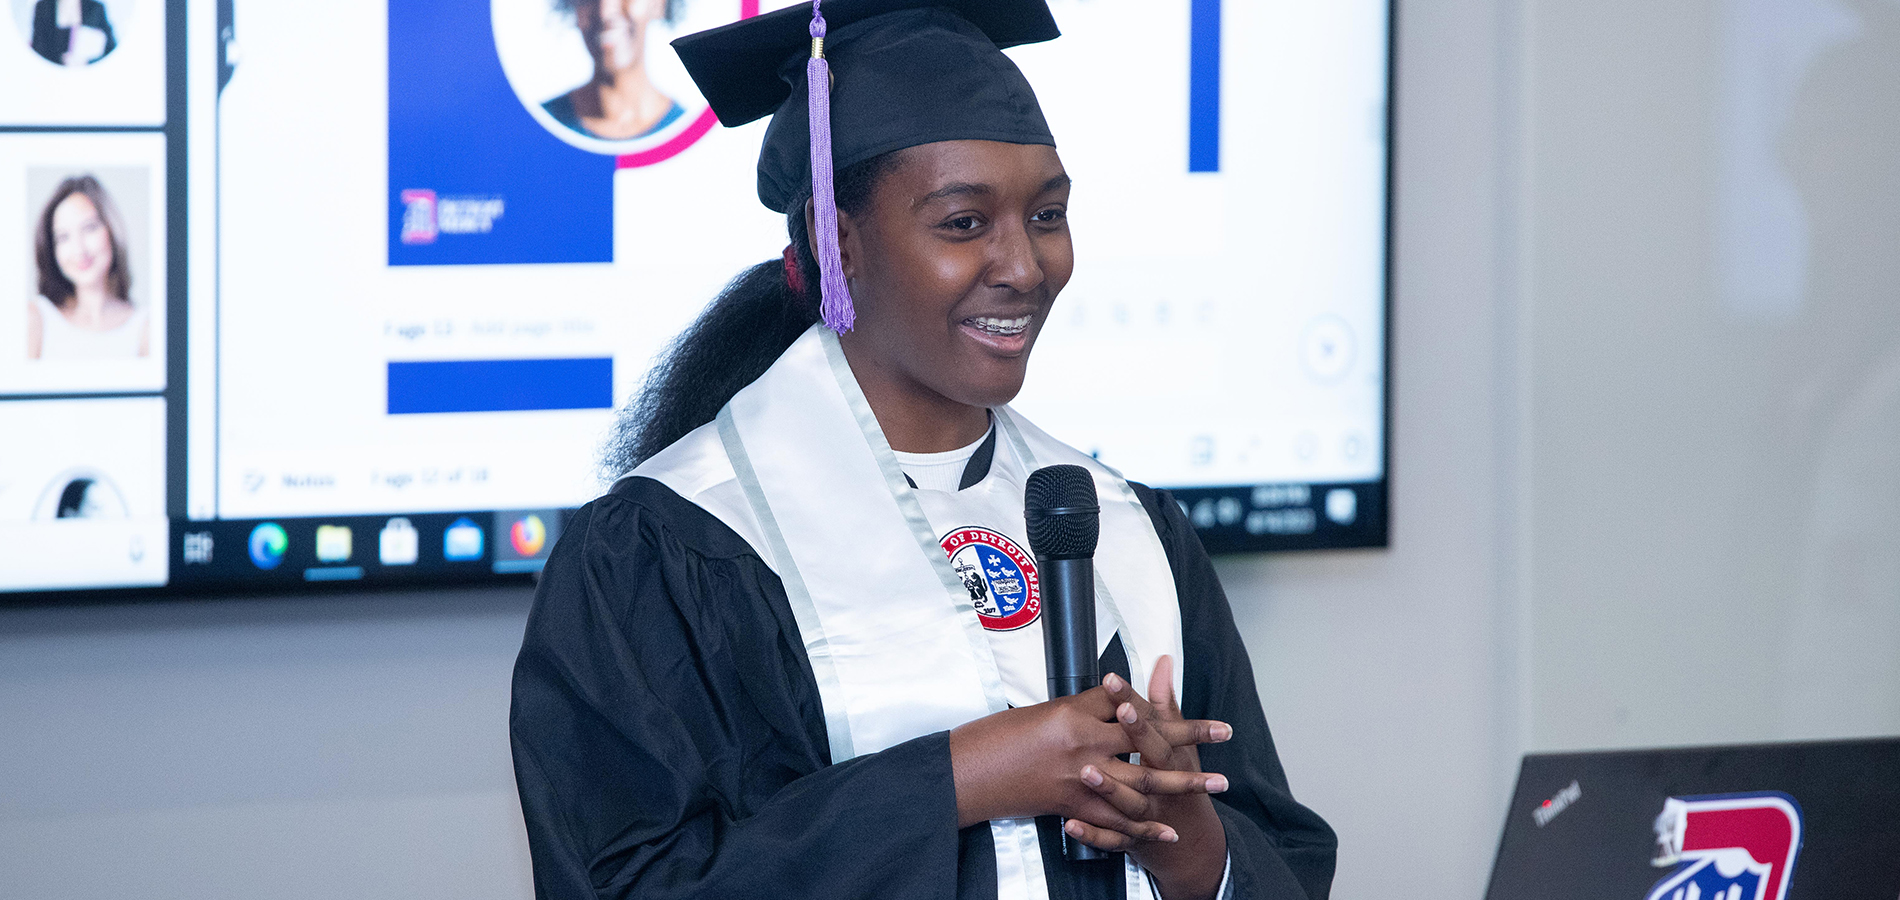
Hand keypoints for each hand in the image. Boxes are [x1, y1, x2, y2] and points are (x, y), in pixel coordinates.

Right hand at [949, 683, 1229, 846]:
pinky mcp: (1071, 808)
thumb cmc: (997, 737)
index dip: (1161, 700)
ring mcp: (1079, 781)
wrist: (966, 773)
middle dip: (1189, 738)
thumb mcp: (1043, 710)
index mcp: (1075, 715)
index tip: (1179, 686)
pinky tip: (1168, 828)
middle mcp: (1083, 746)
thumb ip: (1084, 706)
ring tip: (1214, 782)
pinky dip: (1144, 827)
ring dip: (1181, 782)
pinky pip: (1116, 821)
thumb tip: (1115, 695)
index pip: (1128, 704)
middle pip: (1147, 741)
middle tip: (1224, 733)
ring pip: (1141, 782)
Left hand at [1068, 657, 1228, 899]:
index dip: (1135, 705)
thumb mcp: (1179, 744)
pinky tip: (1070, 824)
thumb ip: (1166, 705)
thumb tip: (1163, 661)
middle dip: (1130, 736)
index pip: (1156, 728)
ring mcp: (1145, 815)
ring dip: (1108, 787)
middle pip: (1147, 760)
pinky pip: (1108, 838)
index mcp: (1172, 759)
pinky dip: (1090, 833)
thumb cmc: (1180, 780)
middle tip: (1111, 713)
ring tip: (1085, 769)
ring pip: (1128, 802)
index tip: (1114, 681)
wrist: (1190, 845)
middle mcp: (1161, 787)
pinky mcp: (1128, 838)